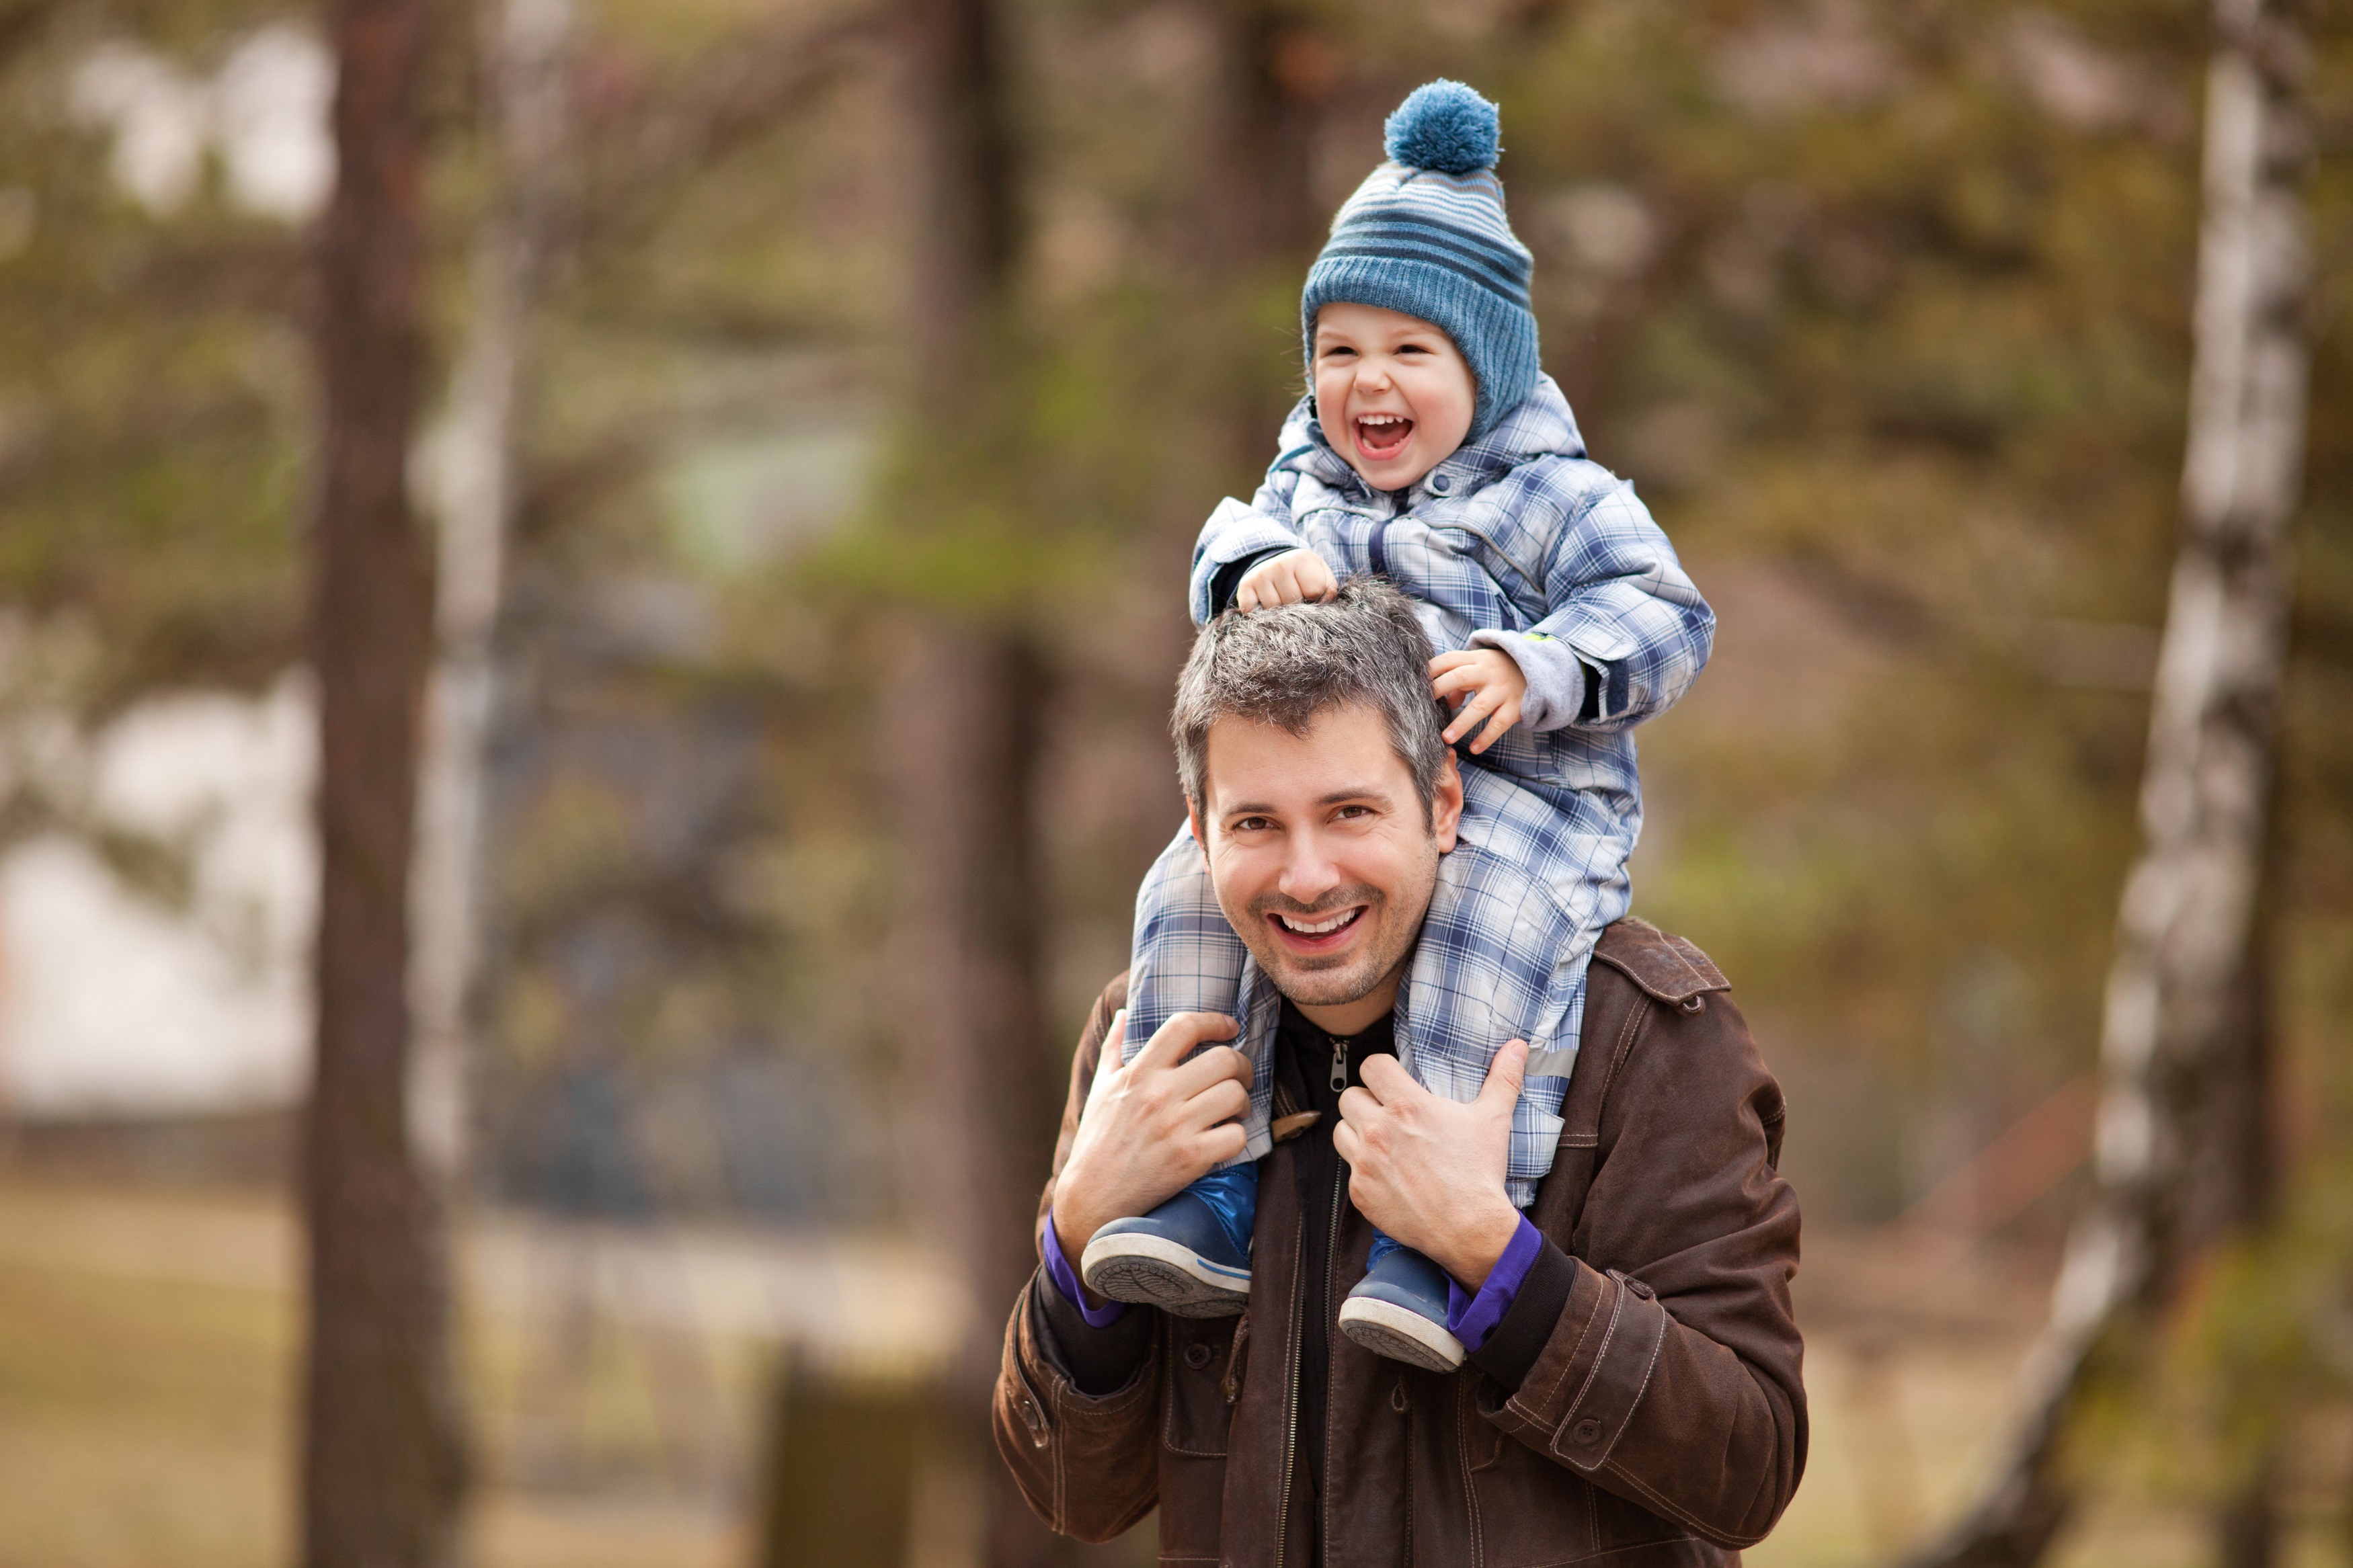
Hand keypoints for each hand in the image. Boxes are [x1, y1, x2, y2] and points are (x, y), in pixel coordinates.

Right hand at [1052, 1010, 1253, 1265]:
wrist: (1091, 1197)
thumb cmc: (1098, 1140)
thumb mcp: (1101, 1088)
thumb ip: (1114, 1047)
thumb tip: (1125, 1013)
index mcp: (1138, 1073)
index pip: (1184, 1026)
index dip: (1214, 1021)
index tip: (1229, 1027)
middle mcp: (1158, 1095)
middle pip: (1224, 1059)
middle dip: (1241, 1066)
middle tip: (1238, 1077)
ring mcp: (1175, 1127)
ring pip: (1235, 1095)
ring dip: (1243, 1102)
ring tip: (1235, 1109)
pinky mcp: (1190, 1159)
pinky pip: (1236, 1136)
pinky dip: (1238, 1137)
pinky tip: (1226, 1138)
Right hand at [1235, 549, 1338, 611]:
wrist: (1277, 564)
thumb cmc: (1304, 575)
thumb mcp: (1322, 576)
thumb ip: (1328, 590)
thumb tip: (1322, 605)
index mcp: (1302, 559)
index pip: (1314, 591)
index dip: (1316, 598)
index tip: (1311, 593)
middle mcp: (1279, 564)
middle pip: (1293, 602)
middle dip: (1298, 606)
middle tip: (1295, 598)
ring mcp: (1260, 575)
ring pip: (1274, 609)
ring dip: (1280, 612)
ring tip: (1282, 601)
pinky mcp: (1245, 586)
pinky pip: (1253, 611)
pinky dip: (1260, 615)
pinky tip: (1266, 605)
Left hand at [1332, 1040, 1526, 1288]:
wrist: (1470, 1228)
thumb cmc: (1479, 1173)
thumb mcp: (1493, 1119)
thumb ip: (1502, 1077)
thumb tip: (1516, 1047)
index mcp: (1407, 1107)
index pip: (1371, 1066)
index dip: (1381, 1070)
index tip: (1392, 1080)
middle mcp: (1379, 1131)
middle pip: (1350, 1096)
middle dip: (1367, 1101)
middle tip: (1387, 1114)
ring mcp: (1365, 1163)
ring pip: (1341, 1130)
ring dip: (1357, 1132)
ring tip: (1382, 1141)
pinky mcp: (1360, 1192)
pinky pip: (1348, 1169)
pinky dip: (1363, 1168)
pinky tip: (1387, 1173)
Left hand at [1430, 648, 1527, 753]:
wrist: (1537, 670)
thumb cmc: (1497, 671)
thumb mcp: (1479, 667)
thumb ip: (1459, 680)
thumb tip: (1444, 700)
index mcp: (1476, 660)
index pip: (1448, 660)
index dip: (1431, 670)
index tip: (1414, 683)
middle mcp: (1488, 673)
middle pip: (1460, 678)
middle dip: (1440, 690)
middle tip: (1423, 708)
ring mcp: (1502, 690)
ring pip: (1479, 707)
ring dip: (1462, 723)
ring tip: (1446, 738)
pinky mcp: (1515, 707)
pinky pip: (1498, 724)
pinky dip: (1486, 737)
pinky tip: (1474, 749)